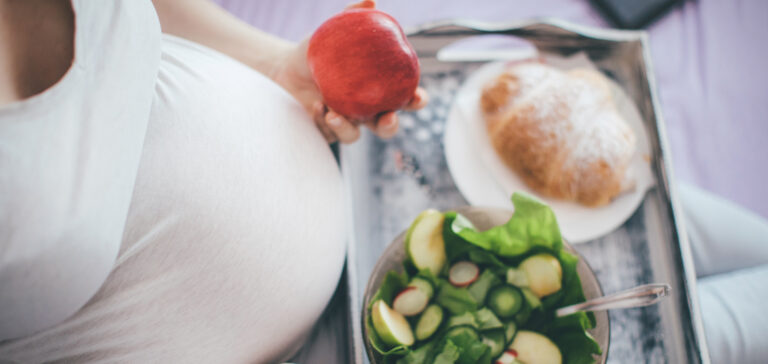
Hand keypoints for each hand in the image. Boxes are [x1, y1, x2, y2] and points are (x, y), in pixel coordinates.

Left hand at [270, 0, 427, 143]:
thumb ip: (352, 16)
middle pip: (387, 126)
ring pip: (355, 137)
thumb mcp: (333, 31)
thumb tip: (371, 1)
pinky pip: (329, 132)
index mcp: (378, 89)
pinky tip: (316, 107)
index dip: (416, 100)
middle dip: (391, 126)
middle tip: (388, 118)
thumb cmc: (317, 50)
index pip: (404, 96)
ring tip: (332, 113)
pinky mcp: (325, 131)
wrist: (284, 69)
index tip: (417, 97)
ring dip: (347, 128)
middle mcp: (366, 110)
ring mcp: (346, 123)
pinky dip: (323, 121)